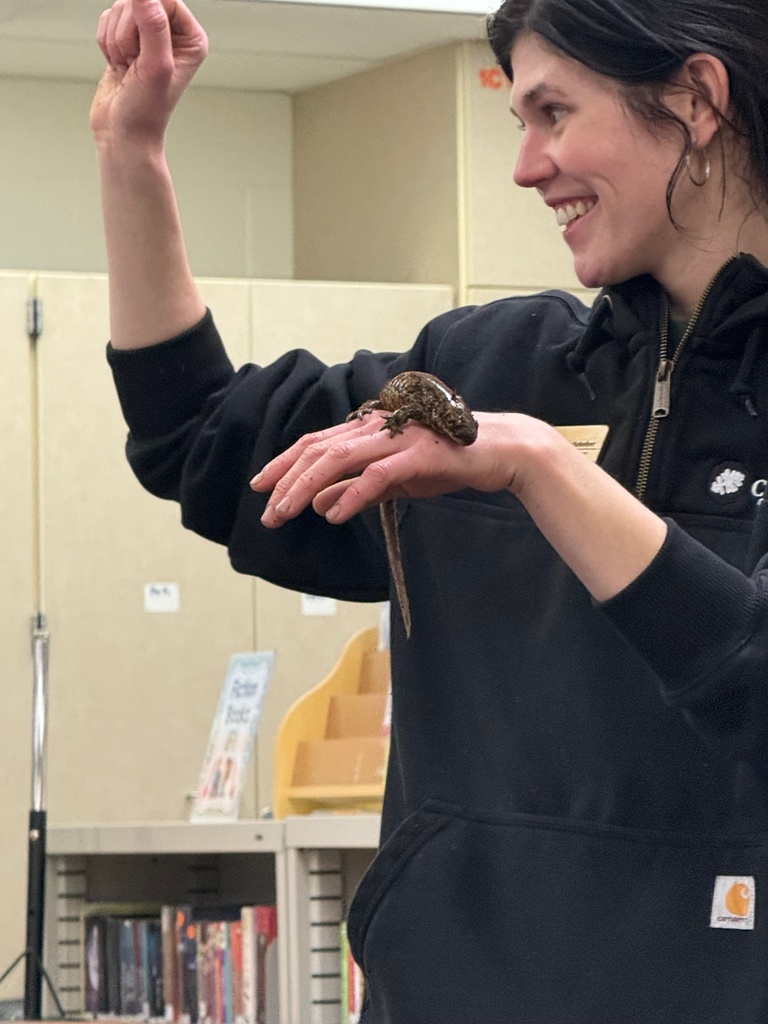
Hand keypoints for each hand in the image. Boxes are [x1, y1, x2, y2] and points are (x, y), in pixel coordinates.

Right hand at [91, 0, 207, 147]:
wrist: (123, 134)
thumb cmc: (146, 111)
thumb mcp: (155, 67)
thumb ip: (153, 25)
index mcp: (191, 39)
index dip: (144, 17)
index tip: (140, 47)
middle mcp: (172, 35)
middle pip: (138, 1)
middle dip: (127, 32)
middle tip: (134, 62)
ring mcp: (148, 36)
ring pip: (119, 9)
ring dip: (115, 41)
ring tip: (127, 67)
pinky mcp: (126, 40)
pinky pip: (106, 21)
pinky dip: (106, 44)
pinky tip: (118, 65)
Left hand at [251, 411, 549, 526]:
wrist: (500, 452)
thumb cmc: (448, 461)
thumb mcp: (395, 481)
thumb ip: (357, 491)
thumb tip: (320, 505)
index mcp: (370, 429)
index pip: (316, 443)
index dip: (284, 463)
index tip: (260, 487)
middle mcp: (378, 427)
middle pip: (318, 450)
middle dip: (286, 481)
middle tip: (268, 513)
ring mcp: (398, 437)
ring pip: (339, 458)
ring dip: (307, 487)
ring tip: (287, 513)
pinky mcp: (420, 453)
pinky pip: (377, 474)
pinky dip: (352, 494)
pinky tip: (335, 515)